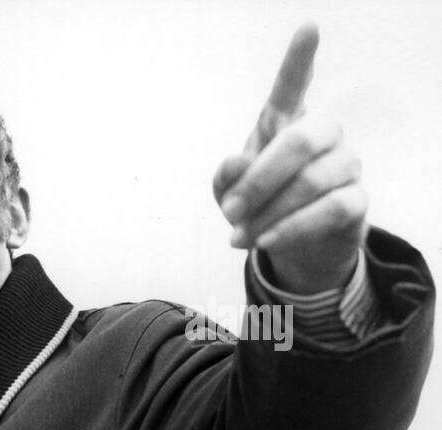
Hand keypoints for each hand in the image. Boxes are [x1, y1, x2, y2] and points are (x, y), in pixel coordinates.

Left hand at [212, 24, 367, 293]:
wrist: (291, 247)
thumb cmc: (258, 206)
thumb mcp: (229, 194)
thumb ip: (227, 178)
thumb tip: (235, 165)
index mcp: (285, 124)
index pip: (292, 87)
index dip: (299, 59)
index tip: (308, 28)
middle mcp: (322, 135)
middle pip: (299, 140)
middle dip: (258, 180)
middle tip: (228, 211)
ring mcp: (345, 164)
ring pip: (312, 180)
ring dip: (268, 213)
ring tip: (239, 236)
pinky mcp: (357, 199)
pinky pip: (331, 208)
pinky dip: (292, 228)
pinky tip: (266, 241)